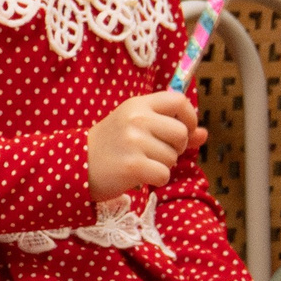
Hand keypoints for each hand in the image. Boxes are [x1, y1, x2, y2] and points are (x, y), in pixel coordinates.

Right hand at [86, 92, 200, 199]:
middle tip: (157, 152)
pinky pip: (164, 174)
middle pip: (181, 132)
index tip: (185, 130)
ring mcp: (134, 142)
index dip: (189, 117)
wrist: (76, 164)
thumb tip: (203, 134)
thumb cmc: (111, 145)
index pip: (179, 101)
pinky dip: (156, 179)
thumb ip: (170, 128)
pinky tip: (139, 175)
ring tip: (141, 162)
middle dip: (176, 148)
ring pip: (172, 157)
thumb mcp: (137, 128)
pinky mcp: (133, 165)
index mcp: (137, 105)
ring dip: (162, 165)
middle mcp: (136, 119)